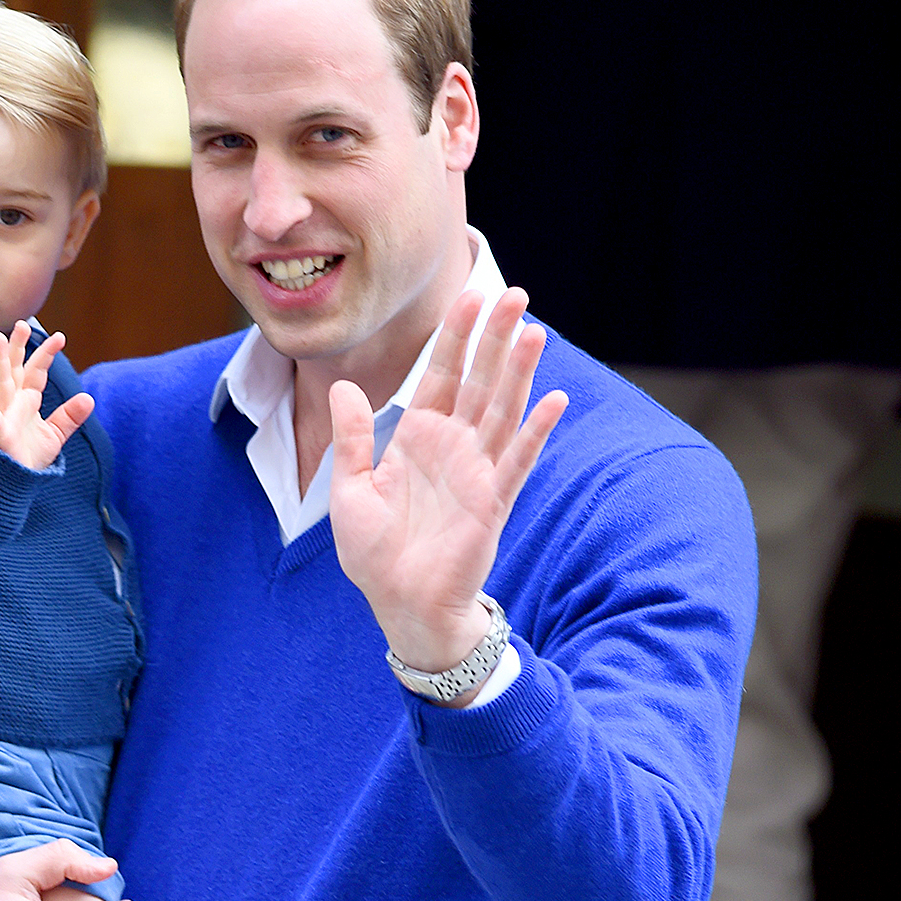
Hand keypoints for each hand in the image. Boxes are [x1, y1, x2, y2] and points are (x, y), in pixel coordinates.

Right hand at [0, 325, 94, 469]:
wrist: (14, 483)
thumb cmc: (28, 457)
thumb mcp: (54, 435)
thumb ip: (69, 416)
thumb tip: (89, 398)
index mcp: (26, 400)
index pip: (36, 371)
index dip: (46, 354)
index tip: (60, 337)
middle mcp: (12, 403)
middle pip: (13, 369)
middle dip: (16, 347)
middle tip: (21, 324)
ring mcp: (3, 416)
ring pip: (0, 384)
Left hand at [328, 287, 567, 684]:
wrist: (401, 605)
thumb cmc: (375, 555)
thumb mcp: (349, 491)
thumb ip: (352, 439)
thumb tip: (344, 387)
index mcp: (417, 439)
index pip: (440, 376)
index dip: (454, 338)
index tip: (468, 298)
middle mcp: (452, 448)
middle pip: (478, 381)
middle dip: (495, 339)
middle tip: (515, 295)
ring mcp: (477, 471)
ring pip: (502, 410)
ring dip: (518, 372)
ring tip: (534, 331)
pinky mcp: (493, 501)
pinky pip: (518, 460)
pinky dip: (536, 431)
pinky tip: (556, 400)